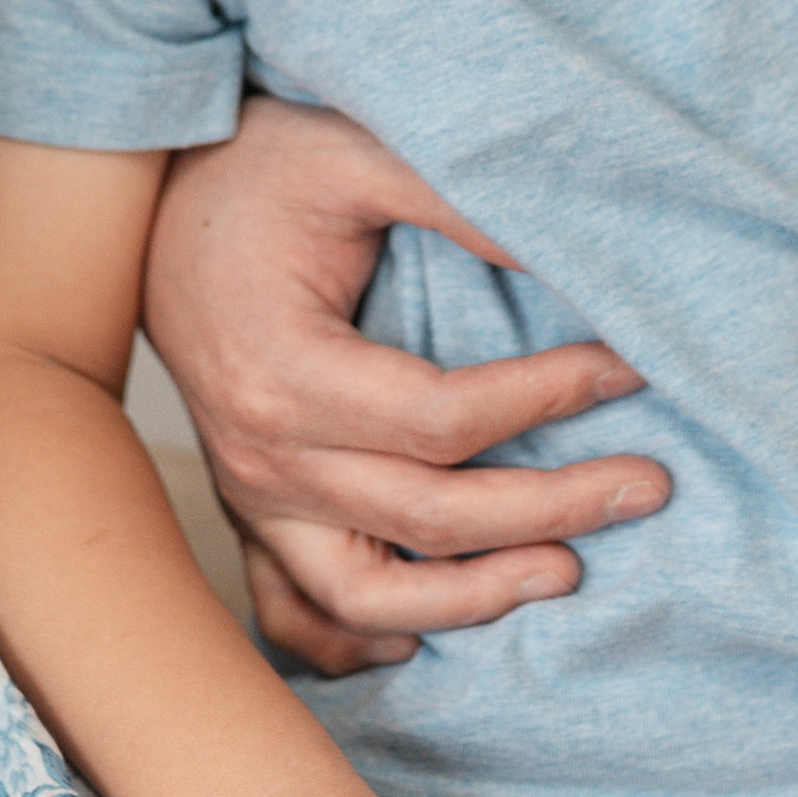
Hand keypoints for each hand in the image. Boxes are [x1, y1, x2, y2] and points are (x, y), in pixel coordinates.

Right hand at [143, 99, 669, 670]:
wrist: (149, 201)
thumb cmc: (255, 170)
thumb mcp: (352, 153)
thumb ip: (456, 202)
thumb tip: (565, 256)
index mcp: (284, 370)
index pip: (443, 420)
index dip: (549, 401)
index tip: (627, 368)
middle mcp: (261, 453)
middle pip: (428, 519)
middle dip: (553, 507)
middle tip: (648, 484)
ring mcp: (248, 493)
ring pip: (367, 598)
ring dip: (475, 599)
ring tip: (569, 569)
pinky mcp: (247, 508)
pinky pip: (296, 613)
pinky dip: (362, 643)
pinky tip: (437, 634)